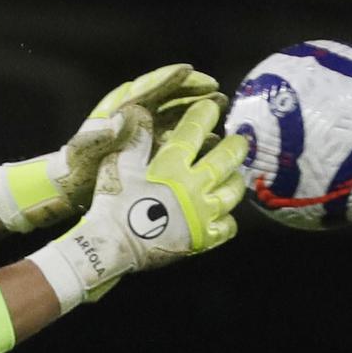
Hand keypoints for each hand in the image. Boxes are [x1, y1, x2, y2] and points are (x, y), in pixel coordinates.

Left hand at [0, 64, 224, 232]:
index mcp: (119, 110)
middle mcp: (133, 117)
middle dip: (192, 92)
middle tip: (216, 91)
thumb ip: (103, 134)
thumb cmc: (73, 168)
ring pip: (175, 116)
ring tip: (221, 109)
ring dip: (197, 111)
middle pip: (168, 97)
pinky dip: (192, 138)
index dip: (170, 78)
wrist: (68, 189)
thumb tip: (126, 115)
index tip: (190, 72)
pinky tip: (210, 141)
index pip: (149, 87)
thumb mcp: (83, 150)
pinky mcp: (147, 150)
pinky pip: (174, 139)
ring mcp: (142, 133)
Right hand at [27, 98, 247, 312]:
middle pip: (226, 159)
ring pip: (233, 191)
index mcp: (171, 166)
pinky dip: (228, 217)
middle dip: (235, 145)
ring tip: (234, 175)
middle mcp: (194, 186)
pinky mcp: (204, 238)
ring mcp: (202, 213)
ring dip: (236, 180)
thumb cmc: (112, 204)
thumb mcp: (117, 165)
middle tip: (239, 140)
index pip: (194, 131)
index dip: (205, 115)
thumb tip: (140, 112)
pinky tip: (223, 213)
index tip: (212, 107)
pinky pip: (228, 225)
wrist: (112, 246)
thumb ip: (135, 140)